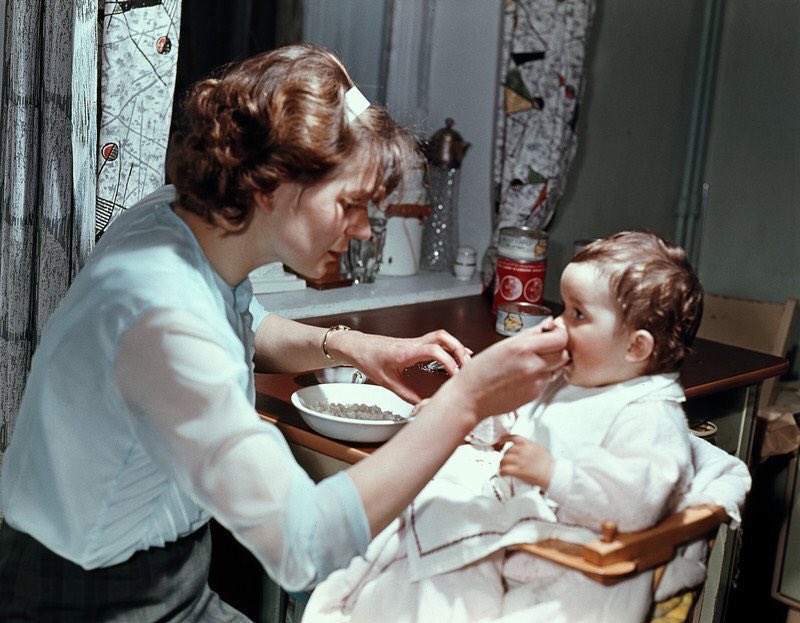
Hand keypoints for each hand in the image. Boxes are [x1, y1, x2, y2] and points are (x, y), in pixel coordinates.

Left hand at [345, 330, 470, 402]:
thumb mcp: (387, 382)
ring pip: (441, 336)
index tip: (456, 375)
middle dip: (459, 350)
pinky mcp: (415, 342)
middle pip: (442, 338)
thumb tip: (421, 406)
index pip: (433, 351)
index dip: (449, 362)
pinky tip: (456, 356)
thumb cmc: (369, 360)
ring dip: (456, 346)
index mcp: (405, 352)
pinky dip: (449, 347)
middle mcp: (413, 343)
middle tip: (468, 366)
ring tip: (466, 362)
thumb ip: (406, 394)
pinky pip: (437, 341)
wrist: (358, 347)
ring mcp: (415, 341)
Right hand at [434, 318, 568, 424]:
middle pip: (564, 352)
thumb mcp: (503, 345)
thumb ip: (530, 334)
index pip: (560, 338)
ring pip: (558, 366)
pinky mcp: (536, 394)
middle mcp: (533, 365)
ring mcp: (536, 382)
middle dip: (558, 347)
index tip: (554, 331)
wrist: (470, 397)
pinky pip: (549, 379)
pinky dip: (543, 374)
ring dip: (553, 361)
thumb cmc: (480, 371)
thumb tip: (548, 324)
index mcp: (522, 348)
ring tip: (536, 359)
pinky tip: (527, 373)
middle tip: (547, 344)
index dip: (560, 333)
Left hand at [498, 435, 553, 488]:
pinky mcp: (519, 471)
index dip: (504, 439)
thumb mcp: (539, 449)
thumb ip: (530, 447)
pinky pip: (505, 470)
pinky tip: (503, 474)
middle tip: (505, 461)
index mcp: (529, 444)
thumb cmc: (549, 464)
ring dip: (502, 464)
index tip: (501, 442)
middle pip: (507, 450)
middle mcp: (523, 451)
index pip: (513, 437)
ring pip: (504, 460)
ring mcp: (521, 461)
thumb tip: (524, 448)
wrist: (553, 474)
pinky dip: (502, 472)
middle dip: (505, 456)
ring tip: (503, 468)